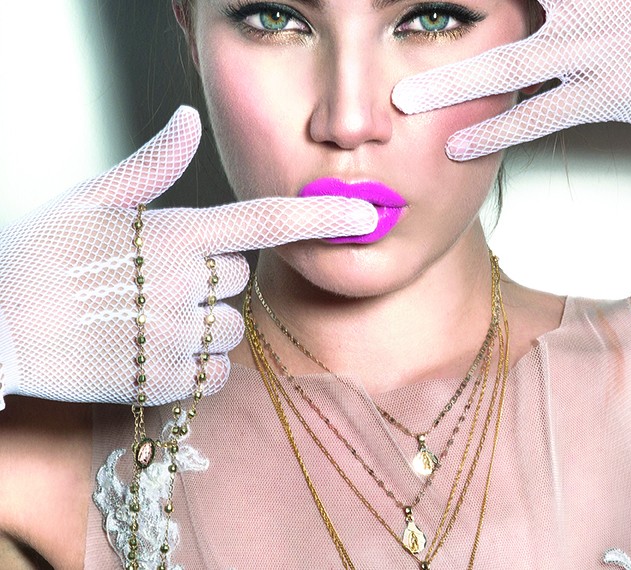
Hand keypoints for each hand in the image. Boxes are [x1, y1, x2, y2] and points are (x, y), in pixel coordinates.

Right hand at [0, 106, 375, 407]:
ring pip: (232, 328)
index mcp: (173, 234)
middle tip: (155, 278)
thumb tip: (188, 120)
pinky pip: (216, 372)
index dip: (321, 217)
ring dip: (203, 322)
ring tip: (148, 315)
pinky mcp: (167, 381)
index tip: (366, 215)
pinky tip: (153, 348)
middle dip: (210, 276)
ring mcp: (178, 338)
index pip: (264, 222)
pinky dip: (196, 362)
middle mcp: (185, 286)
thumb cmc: (39, 261)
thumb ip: (152, 165)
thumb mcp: (90, 201)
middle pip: (240, 279)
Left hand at [393, 0, 630, 158]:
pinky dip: (497, 133)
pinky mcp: (609, 90)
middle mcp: (585, 1)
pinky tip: (459, 146)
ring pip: (508, 65)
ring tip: (405, 101)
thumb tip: (523, 6)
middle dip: (449, 11)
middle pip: (500, 7)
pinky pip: (542, 115)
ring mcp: (597, 44)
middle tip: (394, 19)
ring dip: (451, 84)